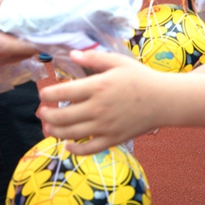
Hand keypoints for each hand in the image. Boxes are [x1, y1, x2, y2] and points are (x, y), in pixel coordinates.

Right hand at [0, 0, 37, 74]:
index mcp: (0, 47)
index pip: (30, 49)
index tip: (41, 29)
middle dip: (27, 43)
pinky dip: (0, 53)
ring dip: (13, 48)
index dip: (39, 40)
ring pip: (9, 60)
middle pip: (22, 55)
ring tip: (10, 32)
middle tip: (26, 27)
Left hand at [38, 50, 165, 154]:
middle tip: (41, 112)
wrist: (164, 100)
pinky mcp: (112, 139)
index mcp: (97, 87)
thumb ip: (93, 58)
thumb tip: (72, 55)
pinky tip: (68, 145)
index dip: (47, 94)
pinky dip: (74, 149)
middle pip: (61, 117)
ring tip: (48, 127)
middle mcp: (98, 108)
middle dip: (45, 115)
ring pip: (71, 134)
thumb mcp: (117, 62)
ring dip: (54, 132)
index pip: (62, 93)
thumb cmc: (140, 78)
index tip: (43, 94)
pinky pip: (88, 149)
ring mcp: (105, 126)